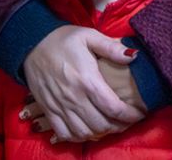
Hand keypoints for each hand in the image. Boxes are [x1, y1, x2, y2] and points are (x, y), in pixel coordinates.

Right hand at [21, 26, 141, 142]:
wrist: (31, 43)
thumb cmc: (63, 39)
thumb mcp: (89, 35)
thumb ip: (112, 47)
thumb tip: (134, 55)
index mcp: (88, 80)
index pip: (114, 108)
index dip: (130, 115)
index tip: (139, 114)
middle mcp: (74, 98)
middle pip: (101, 125)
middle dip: (118, 126)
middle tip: (126, 121)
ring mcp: (60, 106)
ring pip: (84, 133)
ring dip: (100, 133)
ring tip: (110, 126)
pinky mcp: (48, 110)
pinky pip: (64, 134)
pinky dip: (78, 137)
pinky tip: (87, 130)